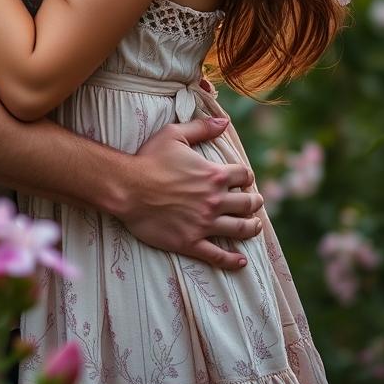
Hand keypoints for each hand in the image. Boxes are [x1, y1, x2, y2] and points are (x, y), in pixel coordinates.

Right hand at [118, 116, 263, 270]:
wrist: (127, 188)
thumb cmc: (149, 159)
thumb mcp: (174, 135)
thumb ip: (202, 127)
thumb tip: (225, 121)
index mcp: (214, 175)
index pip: (244, 175)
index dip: (246, 176)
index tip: (245, 179)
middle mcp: (214, 200)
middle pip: (247, 204)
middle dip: (255, 202)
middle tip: (256, 203)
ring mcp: (204, 223)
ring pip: (239, 229)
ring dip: (251, 227)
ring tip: (256, 226)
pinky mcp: (190, 242)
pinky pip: (217, 255)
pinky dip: (232, 260)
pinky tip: (241, 261)